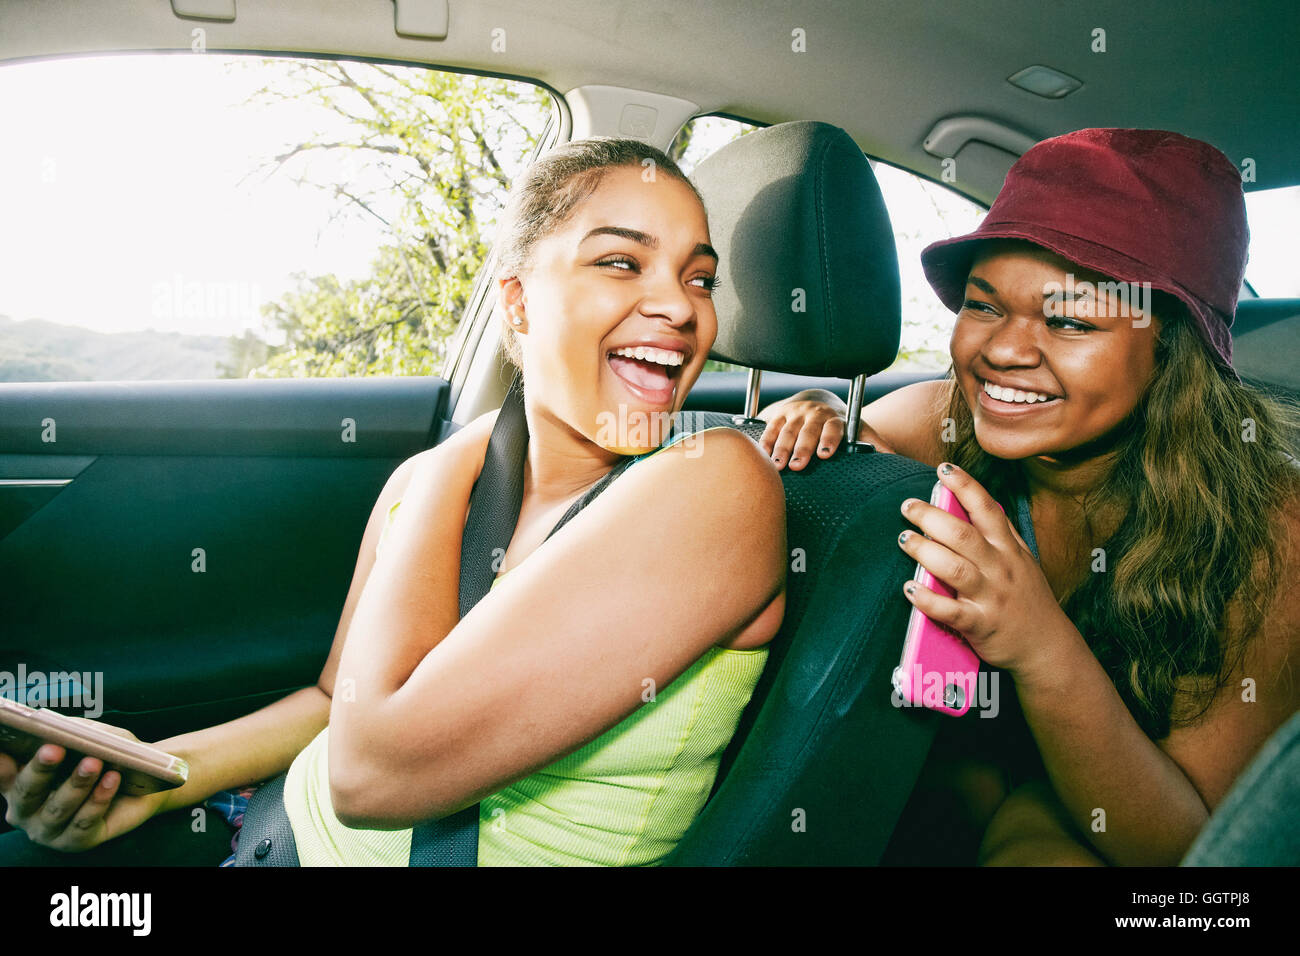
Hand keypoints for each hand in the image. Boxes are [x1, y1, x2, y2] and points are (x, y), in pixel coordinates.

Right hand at [0, 723, 174, 852]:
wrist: (142, 785)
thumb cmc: (107, 755)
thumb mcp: (92, 737)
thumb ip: (74, 731)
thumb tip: (63, 726)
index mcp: (19, 782)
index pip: (2, 772)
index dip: (0, 761)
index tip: (3, 745)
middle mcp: (25, 810)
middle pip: (27, 791)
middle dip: (40, 769)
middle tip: (53, 748)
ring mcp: (47, 830)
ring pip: (58, 808)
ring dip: (76, 784)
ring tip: (93, 763)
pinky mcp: (75, 842)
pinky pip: (84, 822)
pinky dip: (98, 800)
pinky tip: (111, 779)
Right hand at [757, 390, 893, 470]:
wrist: (817, 401)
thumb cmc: (840, 424)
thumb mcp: (858, 429)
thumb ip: (874, 443)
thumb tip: (897, 459)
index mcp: (837, 418)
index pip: (834, 428)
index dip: (829, 440)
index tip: (825, 454)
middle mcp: (816, 414)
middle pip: (808, 431)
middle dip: (801, 448)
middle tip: (797, 466)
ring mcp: (796, 413)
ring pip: (787, 430)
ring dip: (781, 448)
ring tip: (777, 466)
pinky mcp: (780, 414)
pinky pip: (771, 427)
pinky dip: (766, 441)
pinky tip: (762, 455)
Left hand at [896, 462, 1081, 683]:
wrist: (1046, 647)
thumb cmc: (1027, 600)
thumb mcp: (1022, 561)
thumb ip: (1001, 534)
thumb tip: (977, 504)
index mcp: (1009, 549)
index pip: (987, 509)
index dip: (965, 486)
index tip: (944, 469)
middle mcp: (1000, 569)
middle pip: (963, 535)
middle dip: (932, 517)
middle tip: (908, 506)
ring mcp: (990, 597)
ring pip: (955, 568)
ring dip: (925, 551)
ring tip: (904, 540)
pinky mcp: (980, 624)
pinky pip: (951, 611)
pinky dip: (928, 600)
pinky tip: (910, 589)